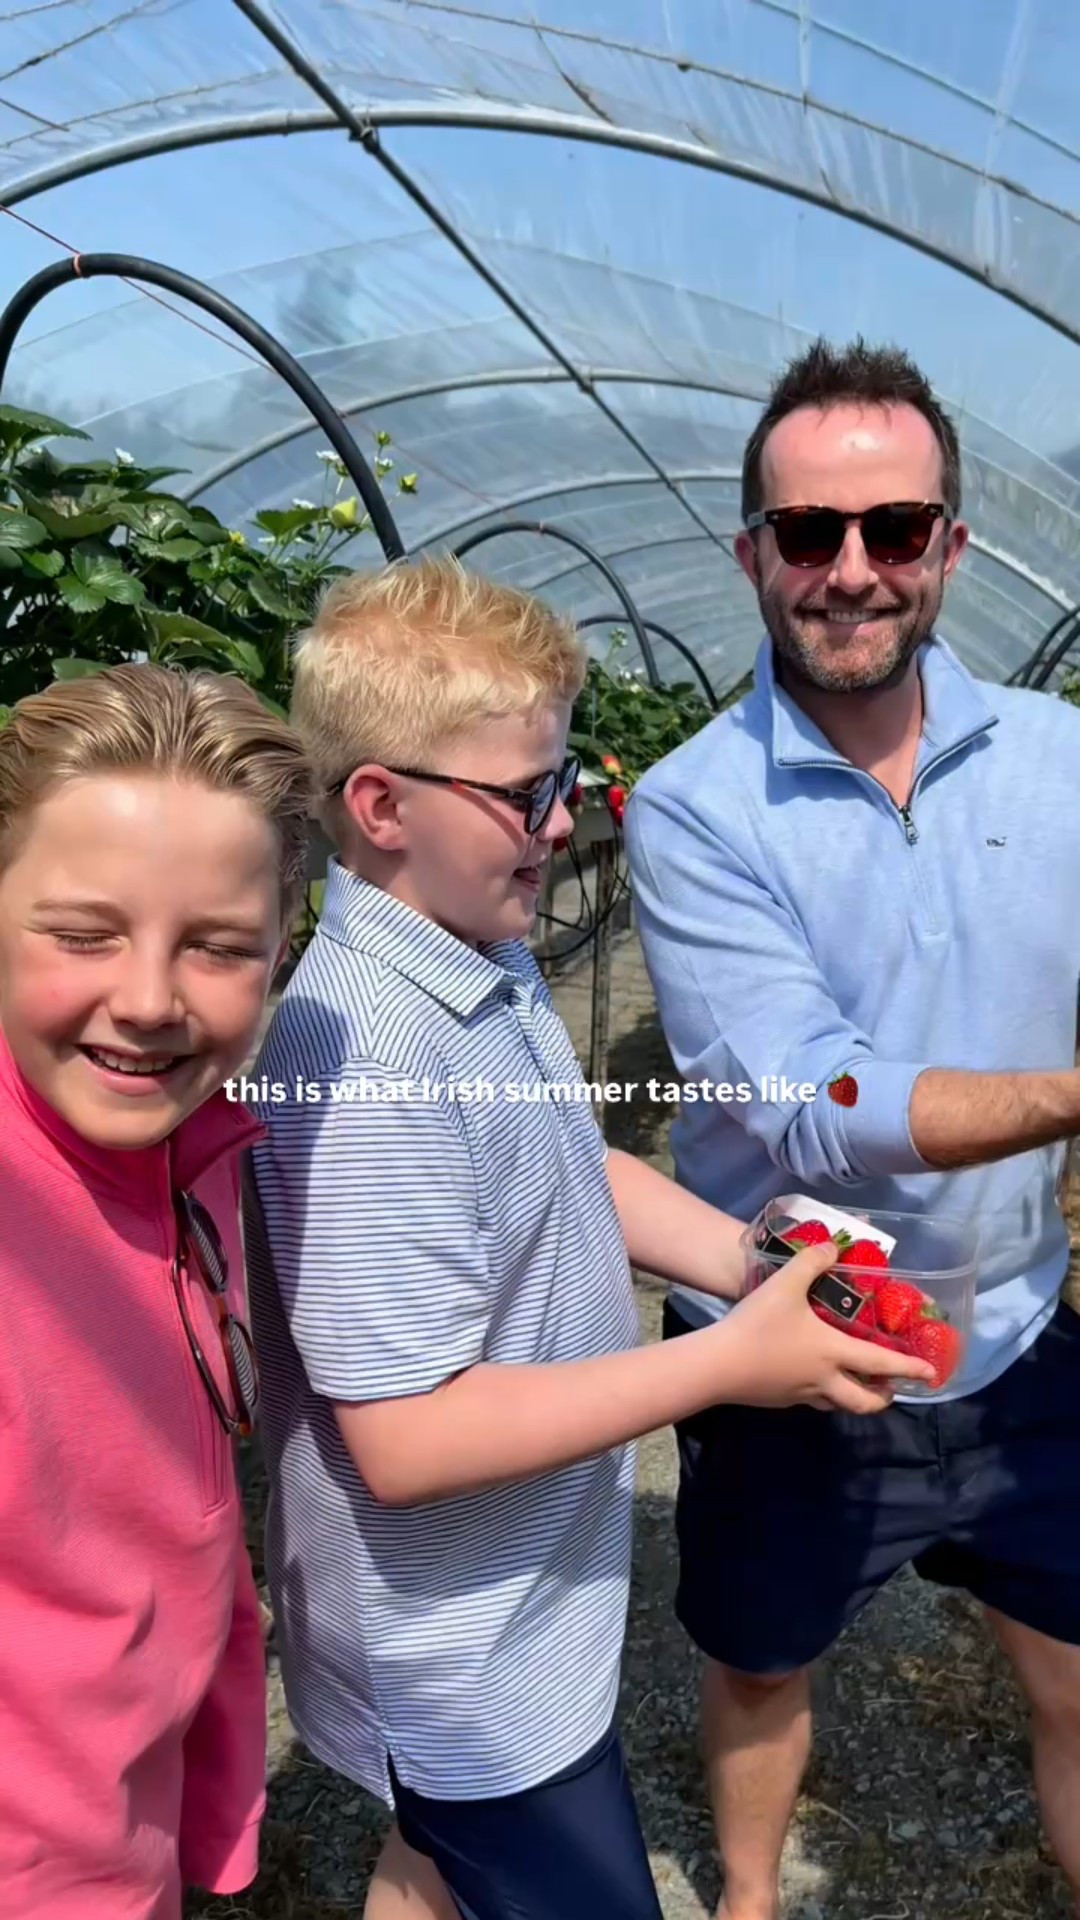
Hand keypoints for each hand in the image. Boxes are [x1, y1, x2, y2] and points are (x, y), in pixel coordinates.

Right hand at [716, 1239, 936, 1413]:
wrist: (719, 1365)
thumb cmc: (758, 1325)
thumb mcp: (786, 1285)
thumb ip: (812, 1262)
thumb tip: (834, 1247)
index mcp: (832, 1352)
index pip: (880, 1364)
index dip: (907, 1368)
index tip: (930, 1374)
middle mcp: (824, 1379)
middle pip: (864, 1402)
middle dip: (883, 1398)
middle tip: (891, 1389)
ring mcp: (802, 1395)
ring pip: (838, 1405)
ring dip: (854, 1398)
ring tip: (857, 1385)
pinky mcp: (781, 1401)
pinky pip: (813, 1402)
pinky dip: (824, 1395)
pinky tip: (812, 1379)